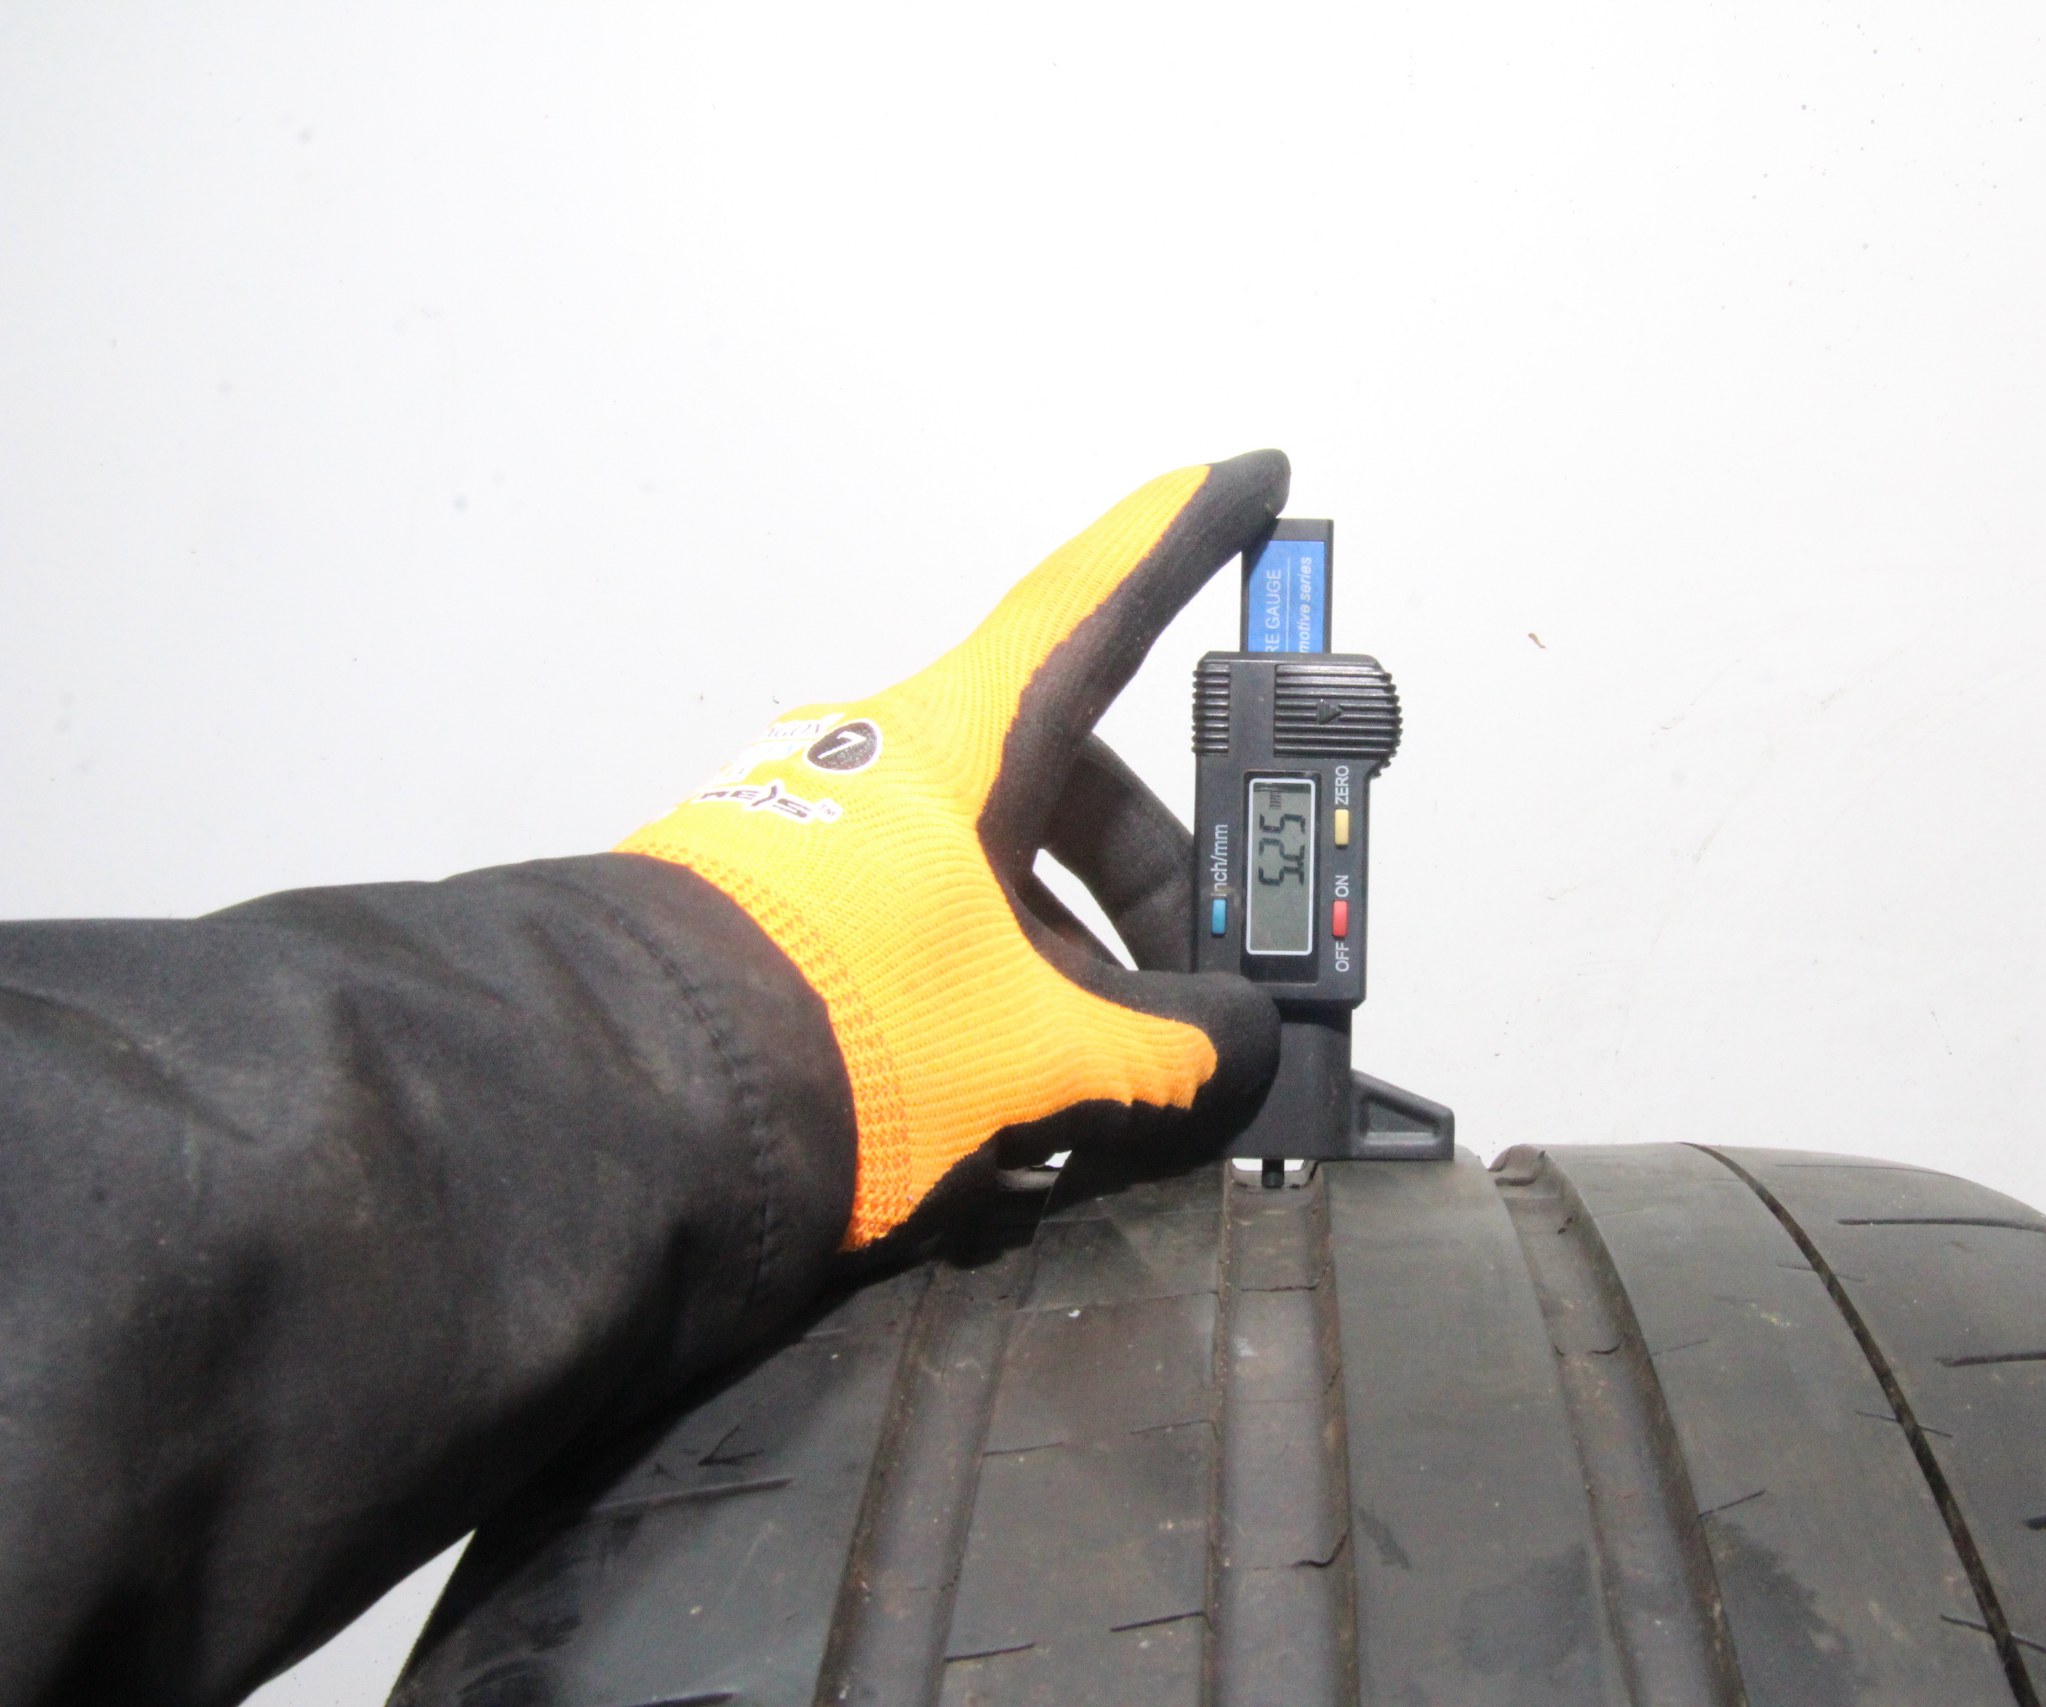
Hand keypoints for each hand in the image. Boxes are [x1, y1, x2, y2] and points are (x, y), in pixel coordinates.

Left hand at [620, 453, 1287, 1246]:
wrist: (620, 1109)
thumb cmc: (816, 1031)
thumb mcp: (1041, 1050)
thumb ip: (1165, 1050)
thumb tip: (1231, 1050)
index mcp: (959, 748)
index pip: (1099, 606)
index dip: (1188, 540)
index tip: (1247, 475)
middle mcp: (890, 771)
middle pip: (1067, 790)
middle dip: (1151, 896)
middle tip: (1207, 992)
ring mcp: (831, 843)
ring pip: (996, 879)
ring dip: (1069, 976)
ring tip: (1104, 1101)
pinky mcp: (786, 920)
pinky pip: (925, 937)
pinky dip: (989, 1005)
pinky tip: (1014, 1118)